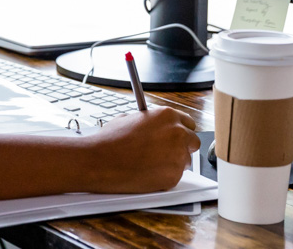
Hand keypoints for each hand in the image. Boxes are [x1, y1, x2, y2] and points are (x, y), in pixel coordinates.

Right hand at [81, 106, 199, 193]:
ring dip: (173, 163)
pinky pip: (175, 177)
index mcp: (167, 115)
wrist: (99, 161)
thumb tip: (154, 126)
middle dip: (182, 147)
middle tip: (166, 152)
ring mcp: (177, 155)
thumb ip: (151, 122)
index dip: (181, 131)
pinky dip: (165, 177)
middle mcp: (177, 133)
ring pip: (185, 161)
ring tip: (151, 164)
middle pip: (193, 142)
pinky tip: (147, 173)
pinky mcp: (173, 176)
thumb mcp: (130, 118)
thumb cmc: (110, 140)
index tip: (176, 137)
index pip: (189, 123)